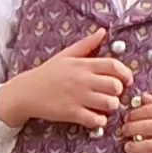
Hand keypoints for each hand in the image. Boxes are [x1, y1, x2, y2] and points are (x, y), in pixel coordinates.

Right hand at [0, 29, 129, 130]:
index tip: (126, 81)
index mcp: (83, 65)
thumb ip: (87, 44)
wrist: (25, 92)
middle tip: (112, 94)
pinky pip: (96, 120)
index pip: (114, 66)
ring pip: (110, 104)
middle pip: (116, 86)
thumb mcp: (66, 55)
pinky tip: (95, 117)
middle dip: (119, 92)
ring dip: (112, 107)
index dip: (126, 74)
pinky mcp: (71, 113)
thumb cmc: (47, 73)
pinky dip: (100, 121)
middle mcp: (82, 80)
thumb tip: (103, 31)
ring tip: (104, 106)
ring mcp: (77, 97)